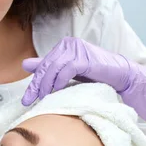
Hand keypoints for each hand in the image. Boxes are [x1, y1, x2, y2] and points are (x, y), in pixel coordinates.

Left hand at [22, 37, 145, 120]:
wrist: (120, 75)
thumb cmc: (95, 74)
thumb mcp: (68, 71)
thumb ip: (49, 67)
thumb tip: (25, 64)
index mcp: (63, 46)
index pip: (43, 65)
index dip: (34, 82)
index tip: (26, 99)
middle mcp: (68, 44)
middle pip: (46, 66)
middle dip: (36, 85)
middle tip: (29, 101)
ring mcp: (77, 49)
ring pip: (54, 68)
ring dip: (46, 85)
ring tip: (43, 98)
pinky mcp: (85, 58)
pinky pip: (66, 70)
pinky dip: (59, 81)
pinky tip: (57, 90)